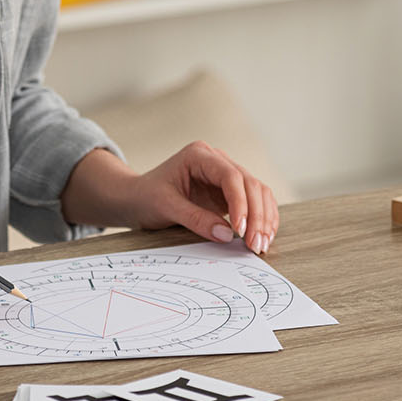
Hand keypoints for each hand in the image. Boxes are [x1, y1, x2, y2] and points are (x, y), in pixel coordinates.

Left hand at [61, 143, 279, 254]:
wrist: (137, 198)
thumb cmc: (147, 197)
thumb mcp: (166, 207)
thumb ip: (195, 219)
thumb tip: (226, 234)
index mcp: (200, 155)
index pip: (231, 176)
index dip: (240, 203)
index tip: (240, 230)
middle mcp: (217, 160)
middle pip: (250, 184)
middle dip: (256, 216)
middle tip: (255, 245)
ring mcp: (226, 175)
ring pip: (258, 192)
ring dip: (264, 218)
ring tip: (261, 245)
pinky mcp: (230, 192)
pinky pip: (255, 202)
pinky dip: (262, 219)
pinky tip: (263, 236)